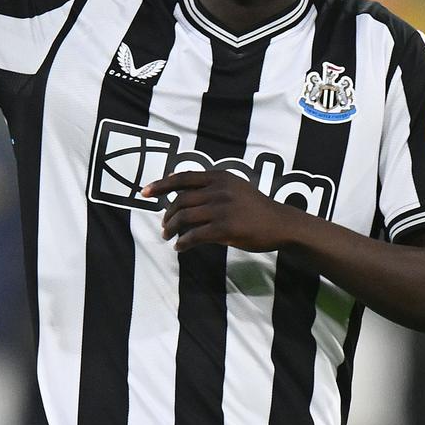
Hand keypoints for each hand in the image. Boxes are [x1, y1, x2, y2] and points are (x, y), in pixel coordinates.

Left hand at [142, 169, 291, 252]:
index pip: (183, 178)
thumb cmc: (255, 208)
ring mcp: (222, 209)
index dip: (161, 184)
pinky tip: (180, 247)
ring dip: (172, 229)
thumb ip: (211, 187)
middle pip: (180, 200)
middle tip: (163, 227)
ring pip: (184, 218)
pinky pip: (195, 235)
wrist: (280, 224)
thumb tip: (179, 191)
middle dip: (167, 215)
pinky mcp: (225, 228)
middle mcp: (219, 190)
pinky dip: (183, 242)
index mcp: (219, 177)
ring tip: (168, 237)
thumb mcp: (235, 188)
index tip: (144, 192)